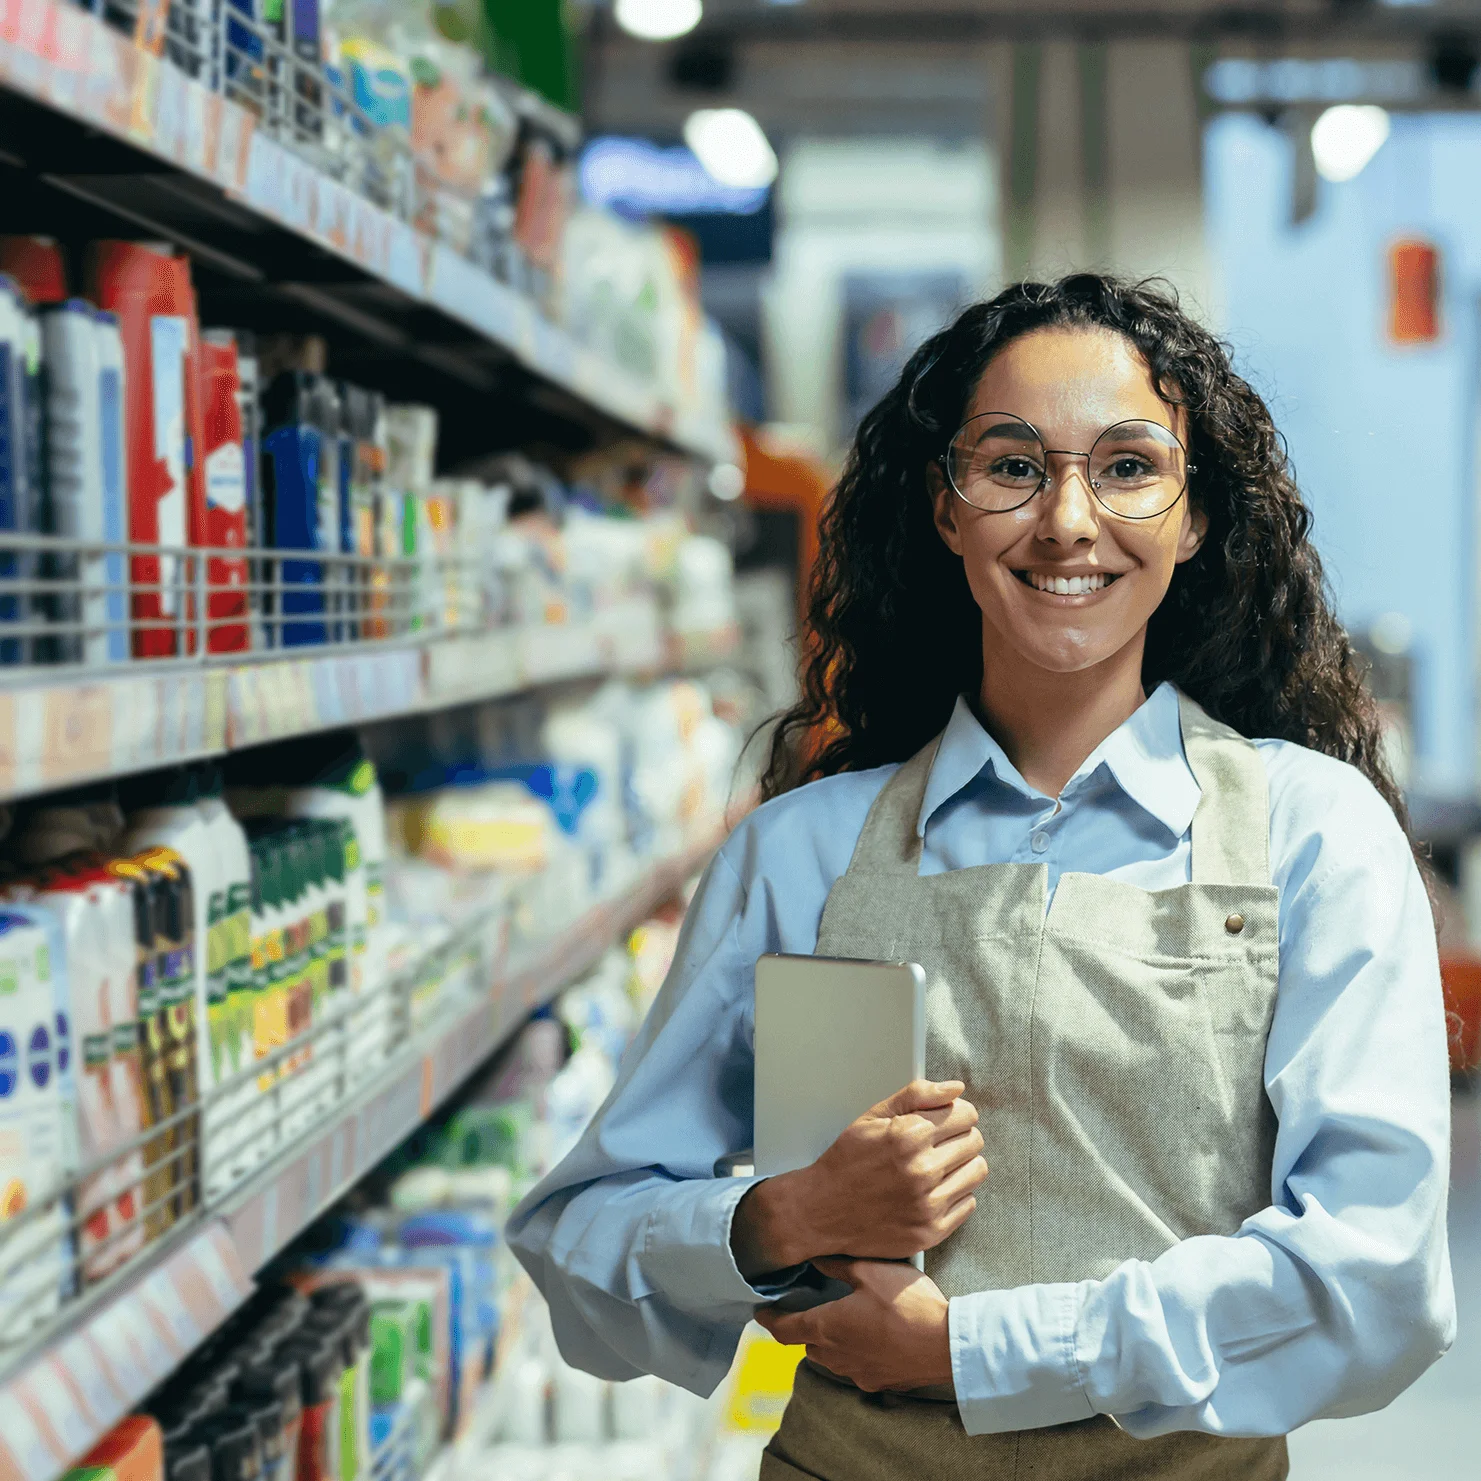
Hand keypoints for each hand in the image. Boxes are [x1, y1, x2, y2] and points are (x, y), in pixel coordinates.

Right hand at [732, 1079, 986, 1276]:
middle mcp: (922, 1170)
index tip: (947, 1119)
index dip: (958, 1113)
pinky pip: (968, 1204)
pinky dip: (956, 1194)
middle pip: (974, 1141)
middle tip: (938, 1143)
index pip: (966, 1114)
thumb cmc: (848, 1160)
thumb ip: (917, 1095)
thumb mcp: (874, 1116)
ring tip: (939, 1165)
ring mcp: (928, 1204)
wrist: (822, 1210)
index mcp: (909, 1135)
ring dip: (963, 1165)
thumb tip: (956, 1088)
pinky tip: (933, 1190)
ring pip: (977, 1171)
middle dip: (960, 1136)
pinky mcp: (931, 1231)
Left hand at [755, 1257, 952, 1392]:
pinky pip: (857, 1369)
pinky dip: (857, 1354)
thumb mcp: (870, 1271)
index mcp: (827, 1328)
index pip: (784, 1330)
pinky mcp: (880, 1382)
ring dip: (831, 1343)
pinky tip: (874, 1339)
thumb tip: (815, 1259)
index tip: (759, 1314)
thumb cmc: (907, 1304)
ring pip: (832, 1359)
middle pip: (808, 1345)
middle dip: (806, 1328)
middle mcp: (837, 1356)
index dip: (769, 1321)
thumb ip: (839, 1266)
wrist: (945, 1345)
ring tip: (845, 1322)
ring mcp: (859, 1373)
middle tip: (813, 1308)